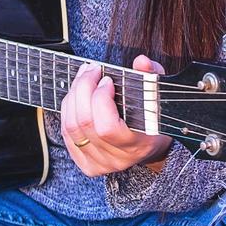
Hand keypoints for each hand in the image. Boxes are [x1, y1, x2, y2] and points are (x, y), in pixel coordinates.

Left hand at [59, 54, 171, 175]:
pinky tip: (76, 96)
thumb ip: (151, 76)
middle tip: (91, 70)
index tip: (107, 79)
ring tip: (83, 78)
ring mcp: (100, 163)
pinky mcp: (86, 164)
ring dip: (73, 96)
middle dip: (83, 88)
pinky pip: (67, 135)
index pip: (106, 127)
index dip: (100, 99)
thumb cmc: (153, 119)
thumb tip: (141, 61)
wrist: (149, 147)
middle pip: (85, 123)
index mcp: (137, 145)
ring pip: (72, 127)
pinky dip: (67, 110)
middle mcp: (117, 158)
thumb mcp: (158, 95)